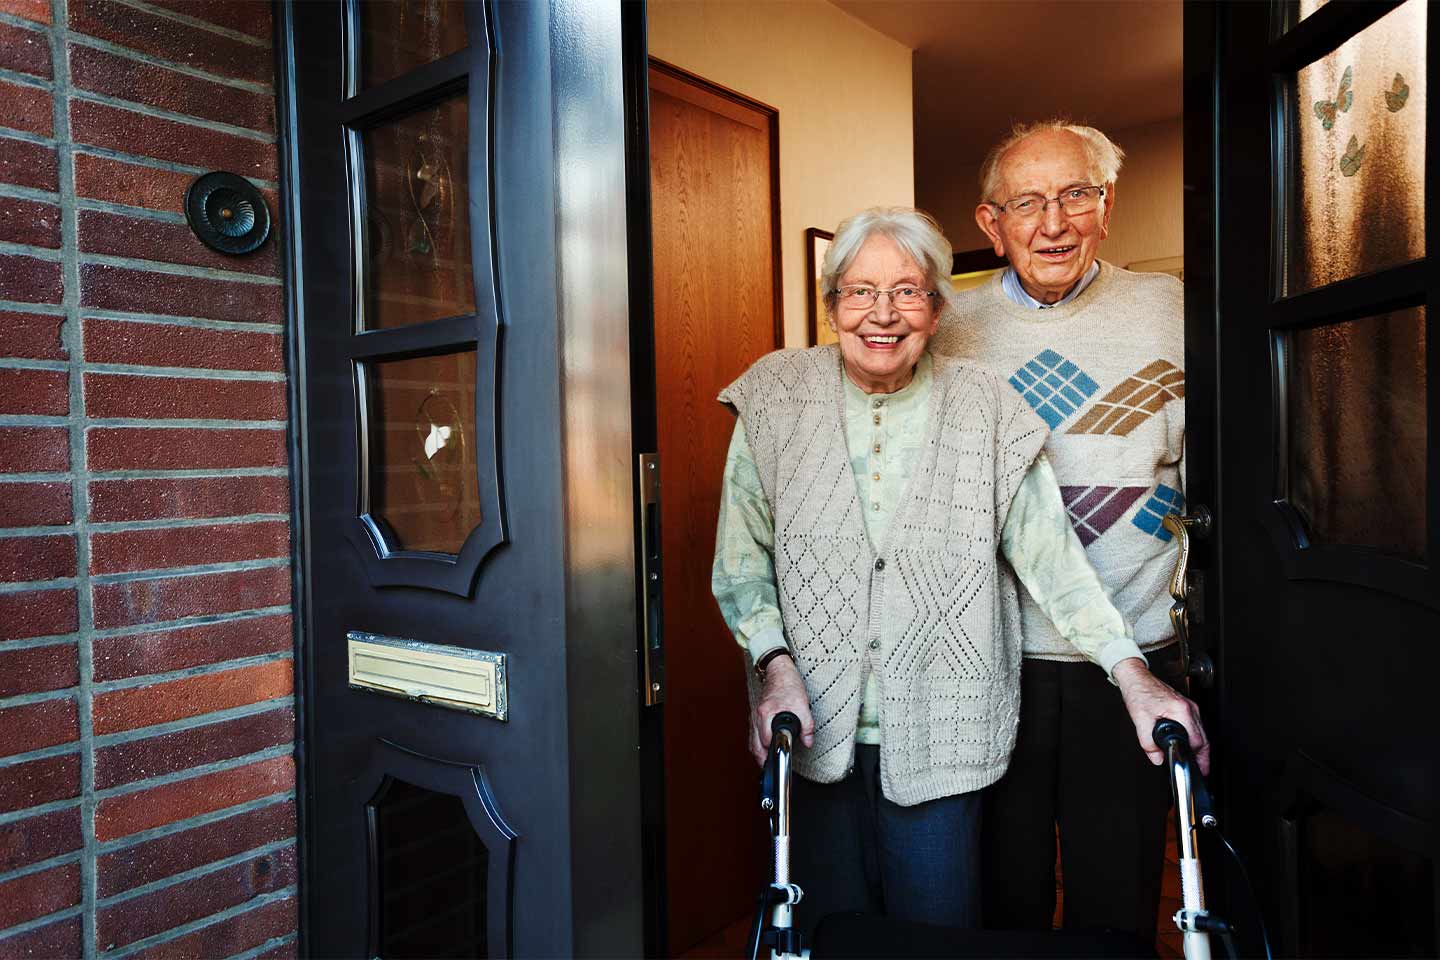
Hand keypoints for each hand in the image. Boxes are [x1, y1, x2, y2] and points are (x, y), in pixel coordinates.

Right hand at [748, 655, 814, 766]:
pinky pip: (753, 734)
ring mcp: (754, 716)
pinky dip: (757, 744)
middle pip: (754, 745)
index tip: (778, 760)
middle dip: (762, 759)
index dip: (772, 752)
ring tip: (767, 762)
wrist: (779, 670)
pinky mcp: (756, 715)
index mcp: (766, 714)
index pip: (766, 741)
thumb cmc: (788, 684)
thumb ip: (807, 725)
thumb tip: (808, 741)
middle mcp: (757, 716)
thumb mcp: (802, 704)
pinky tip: (764, 748)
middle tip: (770, 768)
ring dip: (758, 753)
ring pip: (752, 741)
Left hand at [1112, 657, 1210, 775]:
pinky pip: (1195, 725)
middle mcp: (1189, 708)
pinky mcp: (1186, 706)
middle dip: (1203, 755)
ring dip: (1200, 746)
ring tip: (1197, 760)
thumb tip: (1157, 758)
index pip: (1197, 741)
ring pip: (1201, 731)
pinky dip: (1194, 736)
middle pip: (1203, 738)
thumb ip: (1148, 743)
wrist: (1137, 679)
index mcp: (1181, 711)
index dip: (1198, 757)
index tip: (1200, 768)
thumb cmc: (1139, 693)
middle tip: (1202, 769)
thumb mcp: (1140, 720)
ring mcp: (1189, 706)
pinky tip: (1190, 744)